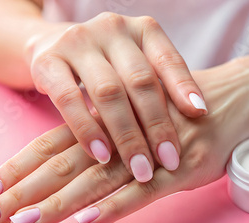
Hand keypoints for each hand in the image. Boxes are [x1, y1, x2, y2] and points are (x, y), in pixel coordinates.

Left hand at [0, 57, 248, 222]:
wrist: (228, 100)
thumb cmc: (173, 113)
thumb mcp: (131, 118)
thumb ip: (100, 137)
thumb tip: (62, 166)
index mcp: (102, 122)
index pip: (49, 146)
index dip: (15, 170)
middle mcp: (117, 136)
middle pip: (60, 165)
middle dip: (21, 194)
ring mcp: (147, 154)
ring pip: (94, 181)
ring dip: (57, 203)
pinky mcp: (177, 170)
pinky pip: (142, 191)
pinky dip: (114, 205)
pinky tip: (88, 220)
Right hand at [28, 12, 206, 181]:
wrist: (50, 47)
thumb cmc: (106, 66)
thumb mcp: (135, 68)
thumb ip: (160, 87)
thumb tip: (198, 117)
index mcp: (140, 29)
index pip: (167, 59)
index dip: (184, 87)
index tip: (201, 115)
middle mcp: (111, 29)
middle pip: (140, 80)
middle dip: (157, 125)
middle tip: (169, 160)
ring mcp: (77, 42)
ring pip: (108, 92)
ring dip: (126, 135)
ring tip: (139, 168)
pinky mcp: (47, 60)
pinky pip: (69, 98)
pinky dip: (87, 130)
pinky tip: (101, 155)